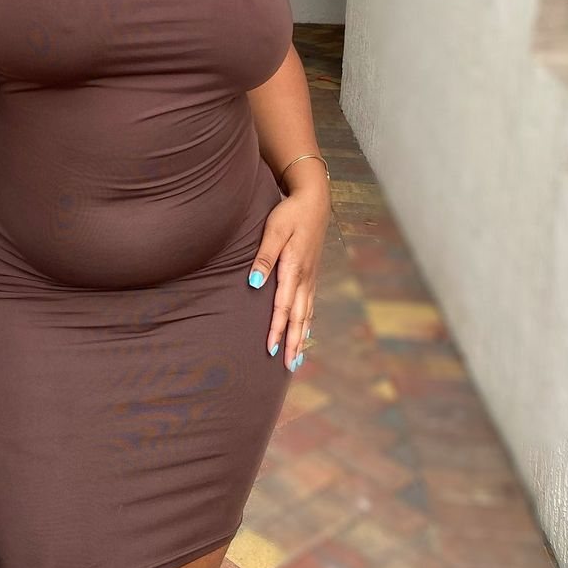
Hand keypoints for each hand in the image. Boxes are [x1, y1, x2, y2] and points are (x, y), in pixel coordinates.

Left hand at [247, 183, 329, 370]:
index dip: (276, 329)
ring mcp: (311, 276)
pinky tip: (305, 330)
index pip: (283, 306)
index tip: (271, 350)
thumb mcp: (273, 230)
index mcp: (293, 269)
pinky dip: (307, 321)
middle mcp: (305, 277)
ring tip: (297, 358)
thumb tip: (254, 282)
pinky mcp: (312, 273)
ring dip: (301, 336)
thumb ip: (264, 257)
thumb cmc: (289, 214)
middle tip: (288, 366)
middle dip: (293, 342)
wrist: (314, 200)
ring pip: (307, 313)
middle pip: (298, 317)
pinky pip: (310, 304)